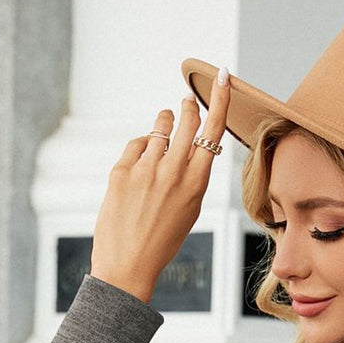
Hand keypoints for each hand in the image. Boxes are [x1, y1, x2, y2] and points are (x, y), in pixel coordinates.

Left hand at [89, 69, 231, 303]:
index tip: (221, 76)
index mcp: (196, 184)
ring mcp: (146, 169)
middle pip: (185, 119)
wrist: (128, 266)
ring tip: (160, 144)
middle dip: (186, 106)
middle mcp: (173, 172)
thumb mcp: (188, 209)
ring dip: (163, 127)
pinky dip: (140, 150)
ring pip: (159, 127)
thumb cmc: (160, 241)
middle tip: (185, 101)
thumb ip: (190, 174)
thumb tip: (181, 138)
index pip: (212, 131)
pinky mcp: (122, 170)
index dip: (219, 100)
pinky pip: (136, 144)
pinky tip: (139, 171)